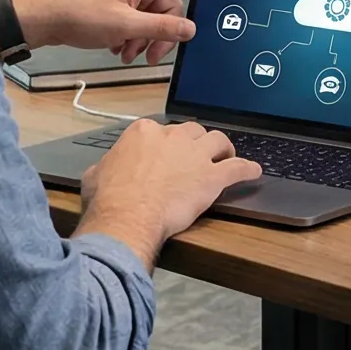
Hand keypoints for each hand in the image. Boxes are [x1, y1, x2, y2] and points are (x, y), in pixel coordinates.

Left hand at [12, 0, 250, 63]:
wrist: (43, 16)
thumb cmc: (78, 12)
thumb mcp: (125, 26)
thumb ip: (161, 28)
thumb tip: (189, 29)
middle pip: (169, 4)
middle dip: (162, 32)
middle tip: (149, 56)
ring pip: (152, 15)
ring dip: (144, 38)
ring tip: (127, 54)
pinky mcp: (115, 0)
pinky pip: (136, 18)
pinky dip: (132, 35)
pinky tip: (118, 49)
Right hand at [78, 118, 261, 263]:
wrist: (127, 218)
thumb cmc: (109, 200)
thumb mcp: (95, 175)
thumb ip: (107, 165)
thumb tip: (104, 169)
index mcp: (144, 133)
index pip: (162, 131)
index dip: (167, 144)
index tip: (168, 154)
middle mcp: (172, 137)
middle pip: (192, 131)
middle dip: (196, 142)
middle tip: (198, 155)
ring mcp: (194, 155)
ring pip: (218, 141)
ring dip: (224, 148)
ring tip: (227, 155)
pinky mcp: (211, 177)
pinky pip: (237, 168)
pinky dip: (247, 169)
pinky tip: (254, 171)